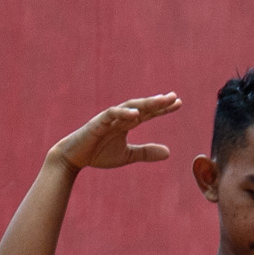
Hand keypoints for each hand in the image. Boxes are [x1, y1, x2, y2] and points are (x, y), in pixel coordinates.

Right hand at [50, 94, 179, 170]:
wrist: (75, 157)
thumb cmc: (99, 153)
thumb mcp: (128, 155)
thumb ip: (146, 152)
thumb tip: (169, 152)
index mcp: (126, 123)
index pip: (148, 113)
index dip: (162, 108)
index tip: (178, 103)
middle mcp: (119, 117)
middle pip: (141, 106)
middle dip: (157, 101)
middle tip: (174, 97)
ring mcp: (108, 118)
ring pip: (129, 107)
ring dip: (145, 103)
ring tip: (160, 100)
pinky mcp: (97, 123)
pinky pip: (111, 114)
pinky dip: (123, 113)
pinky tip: (137, 114)